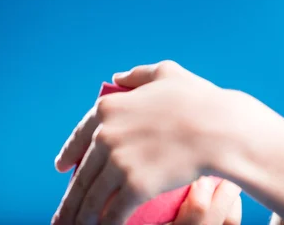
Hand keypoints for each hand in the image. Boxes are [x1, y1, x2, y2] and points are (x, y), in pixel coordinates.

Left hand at [52, 60, 245, 224]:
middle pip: (82, 174)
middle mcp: (107, 135)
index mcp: (110, 108)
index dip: (68, 154)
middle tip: (65, 213)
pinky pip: (113, 213)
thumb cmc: (199, 99)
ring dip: (81, 217)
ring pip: (92, 198)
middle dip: (72, 197)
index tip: (62, 167)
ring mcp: (120, 162)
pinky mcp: (136, 186)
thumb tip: (117, 78)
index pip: (79, 137)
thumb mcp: (167, 73)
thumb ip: (138, 75)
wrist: (221, 127)